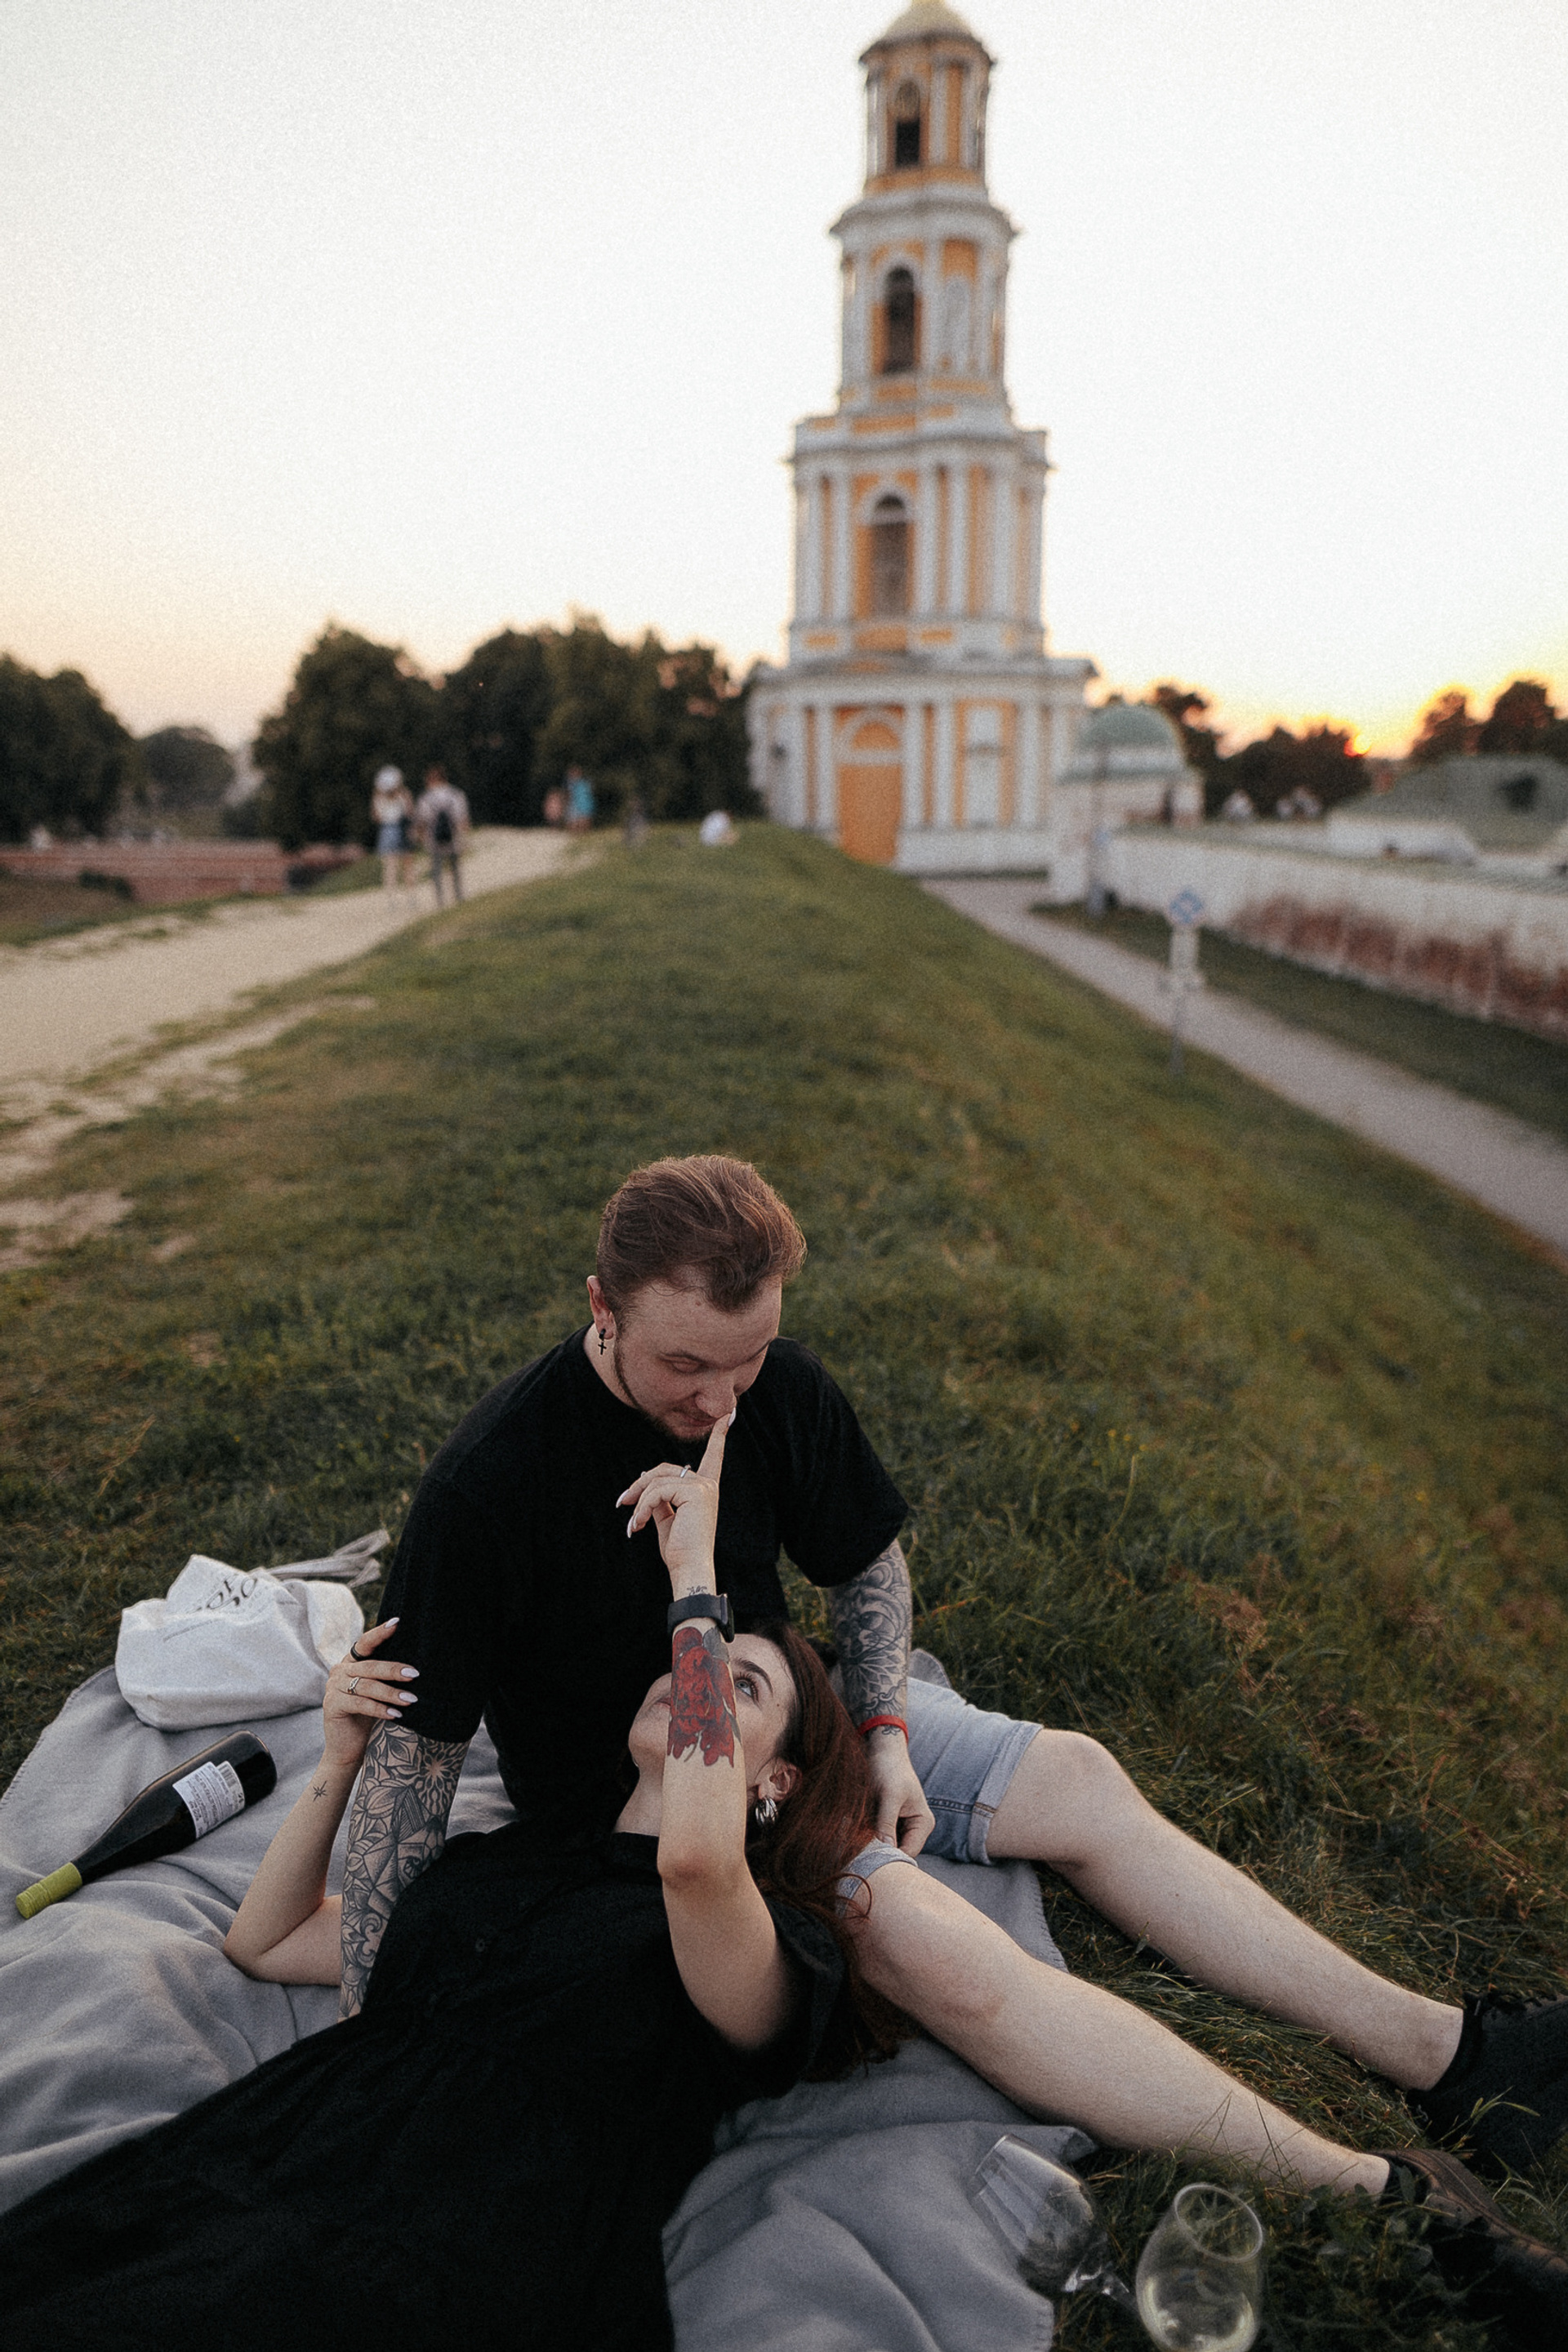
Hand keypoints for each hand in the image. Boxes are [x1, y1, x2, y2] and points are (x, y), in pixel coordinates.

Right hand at [322, 1617, 418, 1771]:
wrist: (347, 1748)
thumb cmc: (367, 1717)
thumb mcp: (377, 1691)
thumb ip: (385, 1676)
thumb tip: (415, 1666)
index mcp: (351, 1662)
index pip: (365, 1643)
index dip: (380, 1633)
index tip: (398, 1623)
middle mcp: (339, 1670)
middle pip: (370, 1666)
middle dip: (394, 1670)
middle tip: (414, 1674)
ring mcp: (333, 1687)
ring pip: (366, 1685)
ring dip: (391, 1693)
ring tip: (411, 1700)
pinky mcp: (332, 1705)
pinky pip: (360, 1703)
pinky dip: (379, 1709)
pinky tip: (396, 1714)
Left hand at [618, 1418, 726, 1594]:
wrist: (689, 1567)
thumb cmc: (680, 1550)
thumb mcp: (666, 1519)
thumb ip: (659, 1498)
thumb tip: (644, 1476)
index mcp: (705, 1490)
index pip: (713, 1457)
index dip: (719, 1436)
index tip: (729, 1416)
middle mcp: (707, 1485)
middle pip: (664, 1469)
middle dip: (640, 1485)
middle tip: (622, 1503)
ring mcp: (702, 1486)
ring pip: (657, 1480)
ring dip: (638, 1501)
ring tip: (633, 1524)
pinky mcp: (695, 1491)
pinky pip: (657, 1491)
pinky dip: (641, 1507)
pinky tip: (637, 1525)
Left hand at [865, 1731, 933, 1854]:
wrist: (881, 1750)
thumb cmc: (889, 1768)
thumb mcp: (889, 1795)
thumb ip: (887, 1823)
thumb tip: (885, 1849)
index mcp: (923, 1823)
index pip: (909, 1852)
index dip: (890, 1856)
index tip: (869, 1857)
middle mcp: (914, 1828)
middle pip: (896, 1852)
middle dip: (880, 1850)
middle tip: (859, 1849)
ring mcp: (900, 1826)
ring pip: (885, 1846)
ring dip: (871, 1843)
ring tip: (857, 1837)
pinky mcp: (886, 1822)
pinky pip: (877, 1836)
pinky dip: (867, 1836)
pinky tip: (856, 1830)